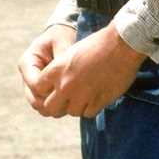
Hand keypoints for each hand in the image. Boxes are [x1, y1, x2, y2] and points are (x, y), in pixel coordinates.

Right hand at [18, 24, 75, 110]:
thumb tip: (66, 79)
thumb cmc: (62, 36)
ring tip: (72, 100)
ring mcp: (31, 85)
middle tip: (71, 101)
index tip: (69, 88)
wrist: (61, 35)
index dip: (51, 91)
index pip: (35, 85)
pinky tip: (71, 100)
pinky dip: (57, 106)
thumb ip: (62, 61)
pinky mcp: (40, 90)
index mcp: (27, 62)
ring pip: (39, 106)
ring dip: (54, 107)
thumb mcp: (63, 44)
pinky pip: (46, 105)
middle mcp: (26, 76)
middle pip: (34, 100)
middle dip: (51, 104)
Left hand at [31, 23, 146, 117]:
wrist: (121, 45)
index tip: (51, 90)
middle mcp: (65, 85)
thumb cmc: (97, 44)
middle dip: (56, 106)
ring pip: (71, 112)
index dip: (44, 91)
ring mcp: (82, 96)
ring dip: (76, 107)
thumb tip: (56, 85)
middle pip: (50, 109)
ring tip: (84, 96)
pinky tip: (95, 97)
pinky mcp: (98, 102)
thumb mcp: (72, 53)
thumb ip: (61, 71)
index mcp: (56, 70)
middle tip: (65, 101)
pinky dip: (90, 108)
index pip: (38, 89)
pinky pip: (88, 114)